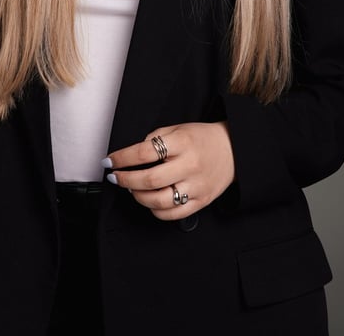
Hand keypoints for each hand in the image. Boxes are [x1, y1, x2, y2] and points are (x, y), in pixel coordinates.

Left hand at [102, 121, 234, 220]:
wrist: (234, 150)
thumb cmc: (202, 138)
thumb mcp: (178, 129)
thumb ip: (155, 139)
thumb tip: (132, 156)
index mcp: (183, 143)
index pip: (144, 152)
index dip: (122, 158)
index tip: (110, 161)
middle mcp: (190, 165)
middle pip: (149, 179)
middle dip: (125, 180)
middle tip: (116, 177)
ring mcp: (197, 186)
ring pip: (159, 200)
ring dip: (138, 196)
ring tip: (133, 189)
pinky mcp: (202, 201)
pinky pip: (173, 214)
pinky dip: (155, 210)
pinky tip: (150, 201)